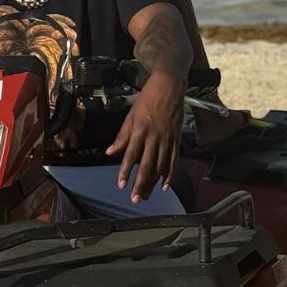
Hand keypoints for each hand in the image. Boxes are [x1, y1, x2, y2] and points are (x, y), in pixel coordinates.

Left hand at [105, 72, 184, 202]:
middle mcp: (153, 137)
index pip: (130, 155)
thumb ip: (121, 136)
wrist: (169, 87)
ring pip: (160, 166)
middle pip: (147, 165)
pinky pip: (174, 160)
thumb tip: (110, 152)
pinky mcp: (176, 139)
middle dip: (140, 184)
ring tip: (146, 196)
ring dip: (153, 183)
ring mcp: (167, 139)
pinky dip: (170, 174)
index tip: (121, 185)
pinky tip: (165, 185)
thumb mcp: (130, 116)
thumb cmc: (147, 100)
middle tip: (135, 199)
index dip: (126, 171)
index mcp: (139, 130)